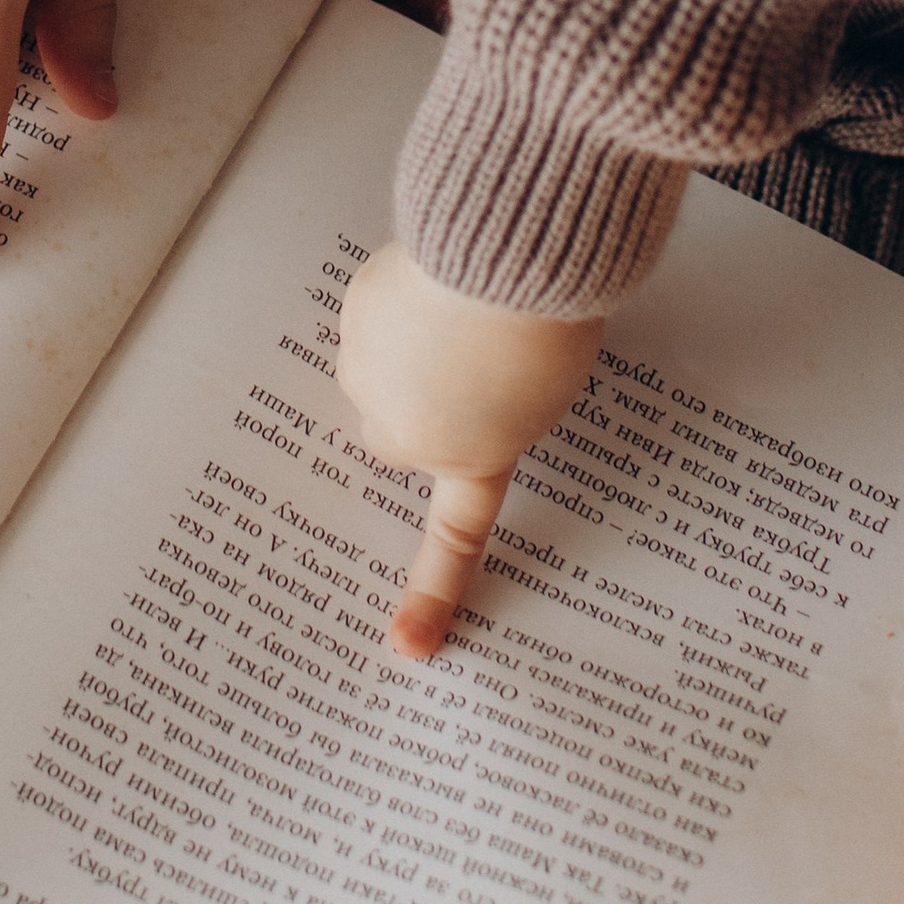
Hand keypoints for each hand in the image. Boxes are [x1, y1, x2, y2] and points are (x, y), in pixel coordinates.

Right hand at [337, 239, 603, 657]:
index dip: (432, 596)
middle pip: (393, 435)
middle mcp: (408, 430)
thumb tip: (458, 393)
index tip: (411, 648)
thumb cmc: (548, 321)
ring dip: (405, 348)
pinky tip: (436, 276)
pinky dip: (395, 299)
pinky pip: (373, 312)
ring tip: (461, 307)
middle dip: (415, 407)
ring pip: (377, 370)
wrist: (510, 254)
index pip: (453, 540)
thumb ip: (501, 411)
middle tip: (461, 367)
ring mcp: (370, 373)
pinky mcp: (354, 315)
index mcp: (471, 457)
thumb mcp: (546, 387)